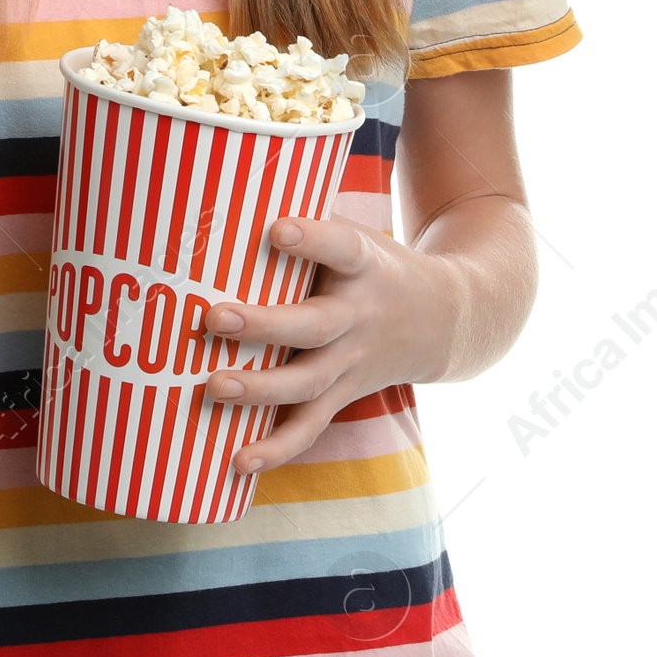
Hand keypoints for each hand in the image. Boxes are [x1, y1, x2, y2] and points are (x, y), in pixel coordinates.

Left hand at [199, 214, 461, 474]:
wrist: (444, 317)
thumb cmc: (373, 263)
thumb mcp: (353, 233)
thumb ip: (303, 222)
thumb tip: (222, 195)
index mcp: (363, 264)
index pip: (340, 246)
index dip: (310, 238)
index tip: (276, 229)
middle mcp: (360, 316)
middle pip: (313, 326)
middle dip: (262, 325)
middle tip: (213, 318)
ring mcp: (353, 362)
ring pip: (307, 383)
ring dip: (258, 390)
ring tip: (211, 388)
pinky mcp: (344, 394)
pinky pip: (310, 427)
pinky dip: (276, 448)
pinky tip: (237, 461)